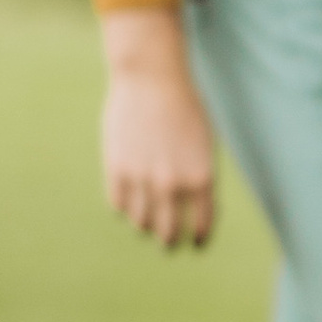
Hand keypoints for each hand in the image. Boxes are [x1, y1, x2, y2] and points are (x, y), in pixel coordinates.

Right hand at [100, 7, 214, 248]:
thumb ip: (199, 177)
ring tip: (146, 224)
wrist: (152, 78)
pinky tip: (128, 203)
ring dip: (145, 226)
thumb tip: (192, 208)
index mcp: (201, 178)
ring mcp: (142, 178)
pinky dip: (123, 209)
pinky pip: (118, 205)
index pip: (202, 225)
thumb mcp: (204, 144)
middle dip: (169, 241)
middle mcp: (172, 184)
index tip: (195, 243)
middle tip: (168, 242)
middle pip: (168, 232)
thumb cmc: (184, 107)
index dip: (199, 238)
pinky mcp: (117, 169)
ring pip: (141, 223)